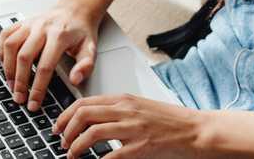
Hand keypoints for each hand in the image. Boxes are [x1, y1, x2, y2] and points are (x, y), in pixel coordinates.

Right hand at [0, 0, 104, 110]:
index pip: (45, 67)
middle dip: (20, 81)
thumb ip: (85, 65)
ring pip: (11, 46)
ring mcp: (30, 24)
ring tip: (12, 85)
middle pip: (24, 57)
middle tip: (19, 98)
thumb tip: (75, 80)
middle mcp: (42, 28)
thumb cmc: (81, 31)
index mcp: (60, 36)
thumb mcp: (90, 48)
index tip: (33, 103)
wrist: (76, 8)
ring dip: (8, 68)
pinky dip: (1, 51)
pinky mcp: (22, 22)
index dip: (37, 88)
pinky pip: (5, 35)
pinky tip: (6, 64)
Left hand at [51, 93, 210, 158]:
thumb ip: (118, 110)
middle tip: (62, 142)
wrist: (195, 129)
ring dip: (76, 146)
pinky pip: (111, 155)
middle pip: (83, 114)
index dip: (65, 115)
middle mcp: (126, 110)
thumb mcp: (140, 107)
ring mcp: (133, 128)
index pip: (85, 102)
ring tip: (72, 154)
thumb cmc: (170, 121)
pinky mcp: (141, 146)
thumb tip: (93, 119)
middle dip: (66, 130)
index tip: (58, 126)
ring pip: (92, 132)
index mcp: (124, 99)